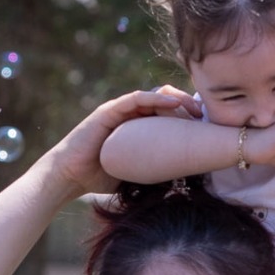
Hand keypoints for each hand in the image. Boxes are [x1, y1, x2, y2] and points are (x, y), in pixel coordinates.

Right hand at [46, 87, 198, 195]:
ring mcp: (119, 111)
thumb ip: (154, 168)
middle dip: (186, 103)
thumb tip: (184, 179)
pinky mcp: (108, 111)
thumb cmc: (100, 177)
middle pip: (163, 100)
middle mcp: (129, 115)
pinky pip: (135, 99)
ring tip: (193, 106)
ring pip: (152, 96)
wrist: (69, 177)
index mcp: (137, 127)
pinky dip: (155, 98)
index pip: (166, 113)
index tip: (205, 123)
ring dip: (175, 98)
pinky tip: (172, 102)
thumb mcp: (136, 171)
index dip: (186, 114)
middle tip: (204, 113)